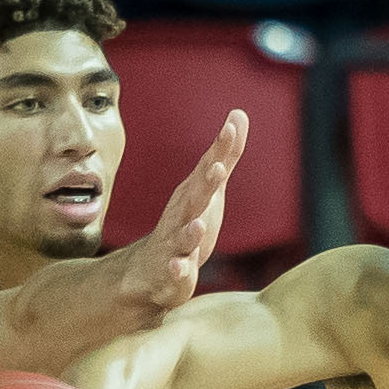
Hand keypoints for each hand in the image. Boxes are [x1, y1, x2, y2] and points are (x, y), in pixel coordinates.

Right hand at [115, 109, 246, 321]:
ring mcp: (175, 244)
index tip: (231, 128)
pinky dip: (177, 270)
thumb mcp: (210, 190)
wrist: (150, 271)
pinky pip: (175, 272)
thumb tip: (238, 115)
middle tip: (218, 168)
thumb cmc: (186, 223)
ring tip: (199, 225)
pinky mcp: (173, 273)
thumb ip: (226, 156)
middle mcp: (182, 215)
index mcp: (192, 194)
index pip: (208, 168)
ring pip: (183, 237)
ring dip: (191, 232)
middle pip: (195, 198)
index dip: (220, 150)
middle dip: (205, 183)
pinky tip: (179, 268)